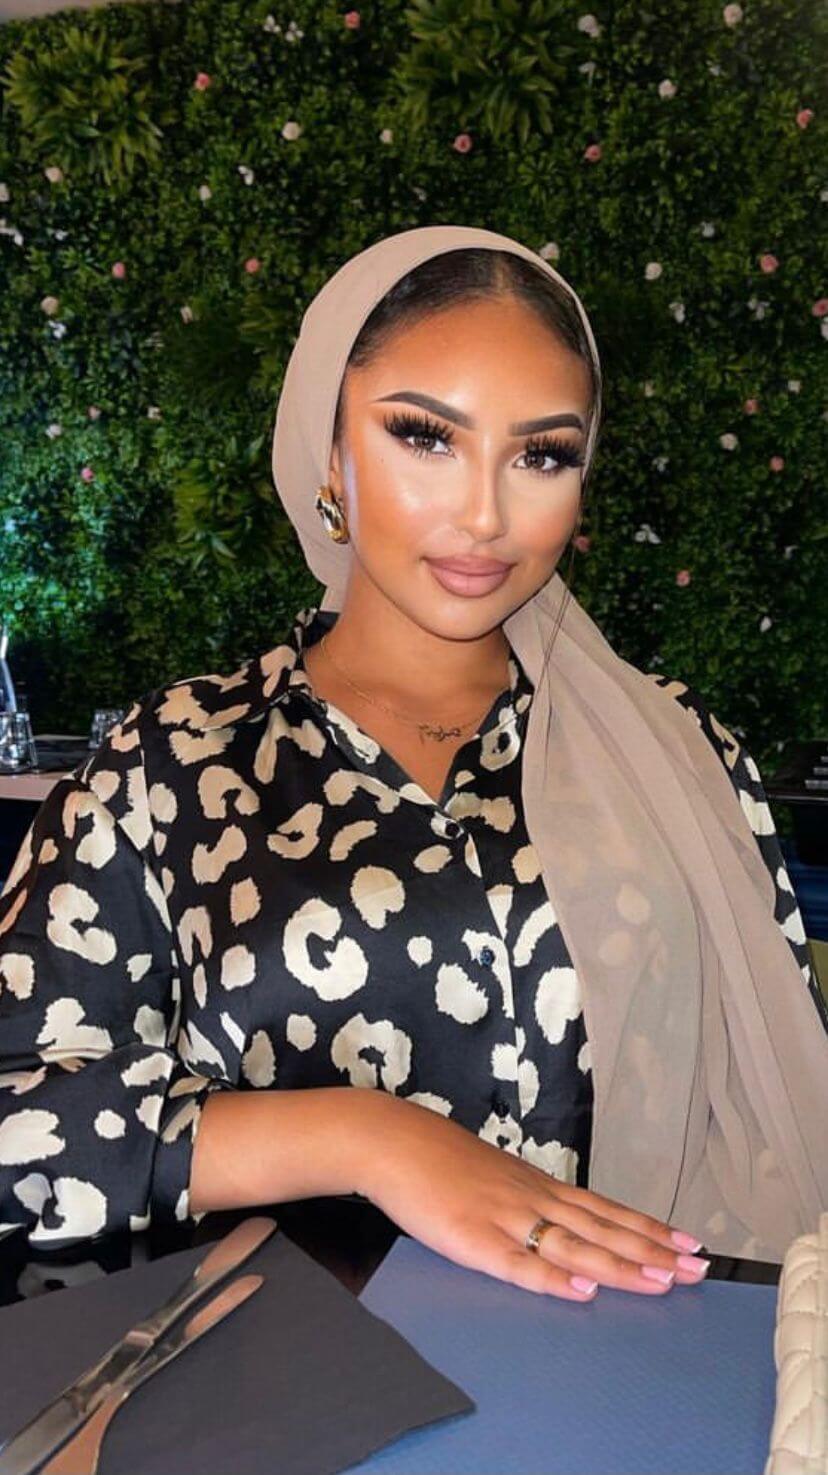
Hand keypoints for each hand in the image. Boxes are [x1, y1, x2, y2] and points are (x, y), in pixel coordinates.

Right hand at [355, 1094, 709, 1301]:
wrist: (391, 1141)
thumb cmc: (439, 1161)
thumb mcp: (495, 1175)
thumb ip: (527, 1198)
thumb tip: (560, 1219)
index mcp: (538, 1186)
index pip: (606, 1210)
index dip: (648, 1229)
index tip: (688, 1243)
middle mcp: (533, 1199)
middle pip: (602, 1229)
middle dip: (653, 1252)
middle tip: (699, 1269)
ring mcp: (505, 1218)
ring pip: (573, 1247)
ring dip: (620, 1266)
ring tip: (662, 1281)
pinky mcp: (473, 1240)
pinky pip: (519, 1265)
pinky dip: (553, 1281)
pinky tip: (582, 1293)